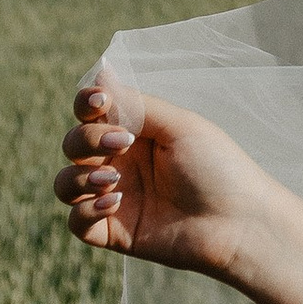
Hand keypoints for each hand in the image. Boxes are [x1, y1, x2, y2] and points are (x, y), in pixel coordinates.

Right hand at [54, 75, 273, 277]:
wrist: (237, 223)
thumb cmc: (217, 167)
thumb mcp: (179, 126)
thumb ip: (137, 105)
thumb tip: (101, 71)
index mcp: (136, 132)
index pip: (92, 112)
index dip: (85, 104)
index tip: (99, 103)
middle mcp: (120, 163)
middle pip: (73, 144)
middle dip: (86, 140)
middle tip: (121, 144)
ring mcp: (114, 197)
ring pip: (65, 183)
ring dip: (79, 178)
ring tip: (113, 181)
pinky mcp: (113, 232)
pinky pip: (76, 220)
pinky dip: (86, 210)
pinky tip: (114, 203)